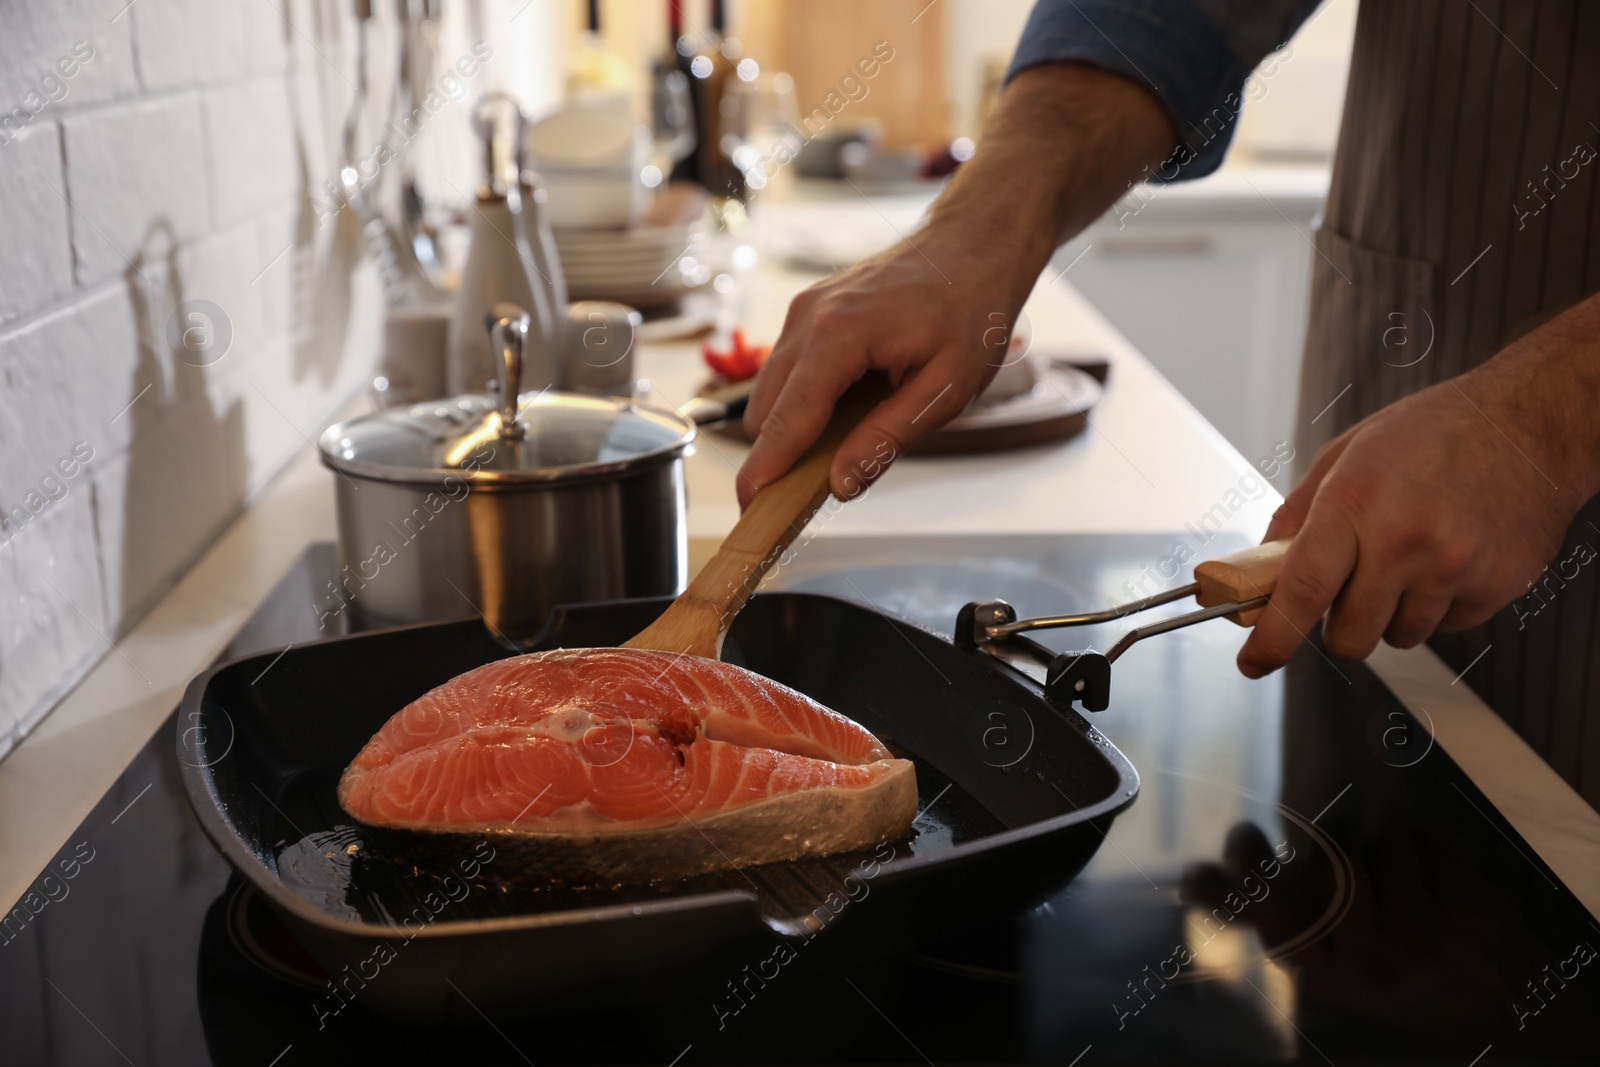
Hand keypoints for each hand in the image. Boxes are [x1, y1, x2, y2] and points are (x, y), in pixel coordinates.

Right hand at [733, 63, 1177, 508]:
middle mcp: (808, 319)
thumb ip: (887, 438)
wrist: (975, 245)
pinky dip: (802, 402)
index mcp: (839, 336)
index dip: (766, 468)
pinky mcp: (808, 312)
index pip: (787, 417)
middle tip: (806, 496)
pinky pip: (787, 371)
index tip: (748, 506)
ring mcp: (803, 311)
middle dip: (778, 455)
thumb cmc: (972, 309)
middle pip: (766, 410)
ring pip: (770, 392)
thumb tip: (840, 483)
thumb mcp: (945, 389)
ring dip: (791, 428)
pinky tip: (846, 410)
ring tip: (840, 448)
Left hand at [1238, 329, 1599, 676]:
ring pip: (1399, 637)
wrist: (1530, 423)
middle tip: (1351, 585)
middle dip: (1340, 624)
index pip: (1302, 590)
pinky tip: (1448, 558)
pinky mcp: (1496, 586)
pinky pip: (1446, 627)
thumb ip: (1298, 516)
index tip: (1255, 662)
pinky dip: (1439, 606)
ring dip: (1392, 613)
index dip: (1273, 638)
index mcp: (1356, 501)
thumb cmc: (1435, 431)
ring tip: (1410, 556)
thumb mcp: (1346, 453)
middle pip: (1349, 636)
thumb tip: (1261, 571)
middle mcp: (1405, 539)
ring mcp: (1454, 567)